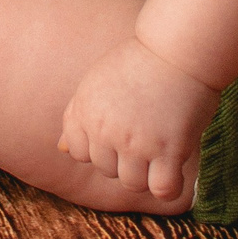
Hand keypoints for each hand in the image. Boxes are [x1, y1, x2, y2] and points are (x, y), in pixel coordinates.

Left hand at [58, 33, 220, 206]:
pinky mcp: (167, 149)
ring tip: (160, 151)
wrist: (176, 48)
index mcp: (85, 111)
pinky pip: (161, 190)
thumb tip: (61, 149)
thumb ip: (78, 115)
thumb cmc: (139, 62)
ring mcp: (135, 142)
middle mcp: (105, 130)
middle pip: (106, 170)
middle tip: (145, 134)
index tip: (118, 133)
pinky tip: (174, 168)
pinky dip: (169, 185)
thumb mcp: (96, 82)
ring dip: (146, 174)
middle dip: (123, 159)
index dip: (99, 147)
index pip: (79, 153)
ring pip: (132, 184)